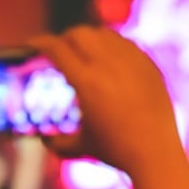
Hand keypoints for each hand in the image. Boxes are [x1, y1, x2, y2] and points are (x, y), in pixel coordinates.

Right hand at [30, 27, 180, 174]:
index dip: (40, 43)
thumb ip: (57, 142)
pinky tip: (110, 58)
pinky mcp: (149, 66)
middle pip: (79, 33)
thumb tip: (44, 140)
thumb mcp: (81, 145)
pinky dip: (112, 45)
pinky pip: (126, 43)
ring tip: (84, 52)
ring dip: (89, 39)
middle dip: (64, 38)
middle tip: (59, 50)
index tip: (32, 44)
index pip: (57, 48)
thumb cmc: (116, 151)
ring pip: (104, 34)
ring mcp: (132, 62)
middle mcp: (109, 65)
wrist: (157, 154)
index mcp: (86, 81)